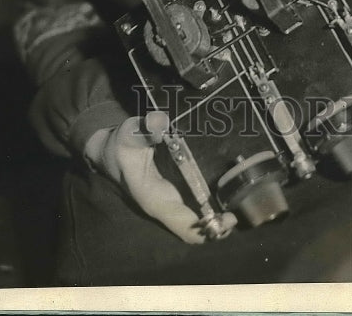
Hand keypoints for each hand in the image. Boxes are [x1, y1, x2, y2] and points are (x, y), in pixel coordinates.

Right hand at [84, 116, 235, 243]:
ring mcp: (170, 202)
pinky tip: (228, 196)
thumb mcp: (129, 133)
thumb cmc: (122, 144)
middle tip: (240, 211)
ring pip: (196, 223)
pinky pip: (196, 210)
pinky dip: (212, 208)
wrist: (111, 150)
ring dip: (217, 220)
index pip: (183, 225)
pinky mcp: (175, 194)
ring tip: (240, 206)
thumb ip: (144, 129)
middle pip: (194, 229)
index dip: (205, 229)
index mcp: (154, 198)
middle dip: (218, 226)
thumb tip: (161, 122)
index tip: (226, 219)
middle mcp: (164, 206)